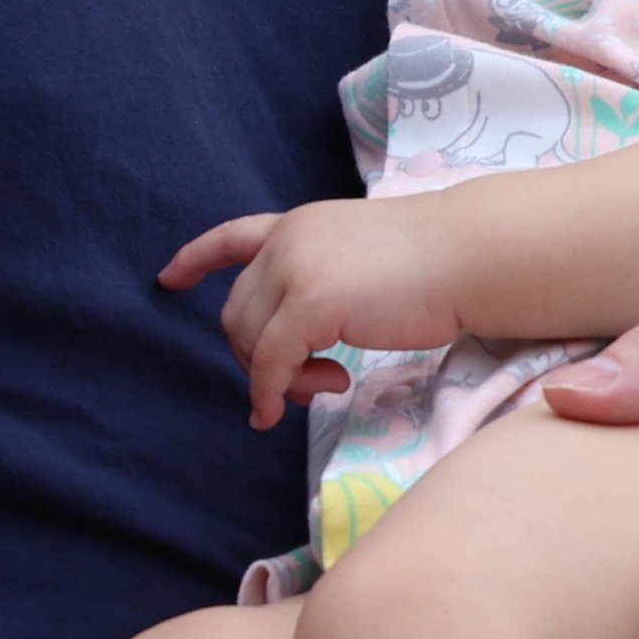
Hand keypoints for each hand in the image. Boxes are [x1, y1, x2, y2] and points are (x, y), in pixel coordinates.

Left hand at [161, 199, 470, 430]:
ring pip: (250, 342)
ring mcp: (295, 268)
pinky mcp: (310, 303)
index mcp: (301, 226)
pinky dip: (269, 394)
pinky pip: (269, 363)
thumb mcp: (363, 261)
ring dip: (279, 377)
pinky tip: (279, 413)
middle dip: (260, 357)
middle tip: (311, 382)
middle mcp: (288, 241)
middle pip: (238, 313)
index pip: (232, 238)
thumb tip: (293, 341)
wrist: (471, 255)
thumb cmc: (438, 265)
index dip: (195, 260)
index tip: (167, 278)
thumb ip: (323, 284)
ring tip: (329, 384)